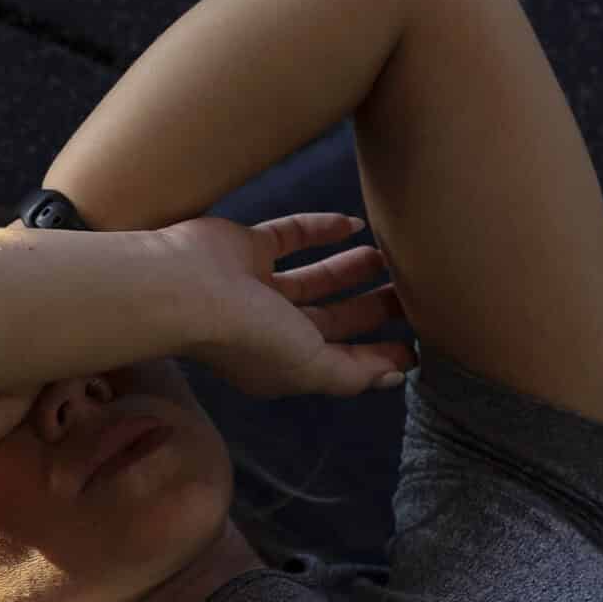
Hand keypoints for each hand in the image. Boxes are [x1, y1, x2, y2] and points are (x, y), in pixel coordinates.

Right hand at [159, 209, 416, 401]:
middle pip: (331, 320)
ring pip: (314, 278)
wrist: (186, 289)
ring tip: (389, 257)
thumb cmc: (247, 335)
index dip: (376, 356)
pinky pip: (290, 236)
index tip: (416, 345)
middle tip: (412, 292)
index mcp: (282, 365)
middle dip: (370, 309)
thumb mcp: (310, 367)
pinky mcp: (245, 248)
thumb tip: (393, 378)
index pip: (338, 362)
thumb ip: (352, 375)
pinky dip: (321, 229)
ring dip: (350, 269)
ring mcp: (255, 287)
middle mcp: (268, 329)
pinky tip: (353, 223)